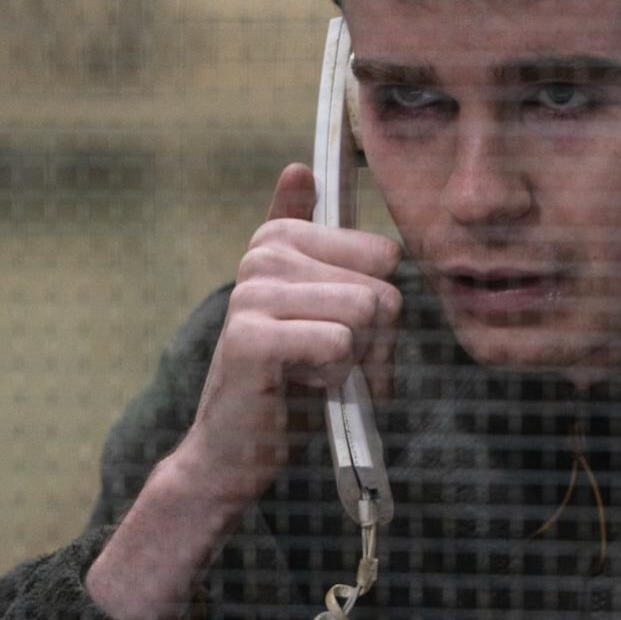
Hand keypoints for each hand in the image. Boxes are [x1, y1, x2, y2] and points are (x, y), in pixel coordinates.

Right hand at [175, 162, 402, 507]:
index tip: (343, 330)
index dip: (379, 306)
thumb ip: (316, 242)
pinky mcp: (249, 338)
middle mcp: (263, 256)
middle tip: (331, 365)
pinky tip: (300, 387)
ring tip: (316, 376)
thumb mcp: (316, 305)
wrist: (236, 453)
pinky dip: (335, 378)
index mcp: (281, 239)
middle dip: (374, 341)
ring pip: (364, 312)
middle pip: (381, 287)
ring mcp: (252, 294)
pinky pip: (339, 342)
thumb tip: (298, 167)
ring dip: (356, 363)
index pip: (385, 256)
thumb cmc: (290, 380)